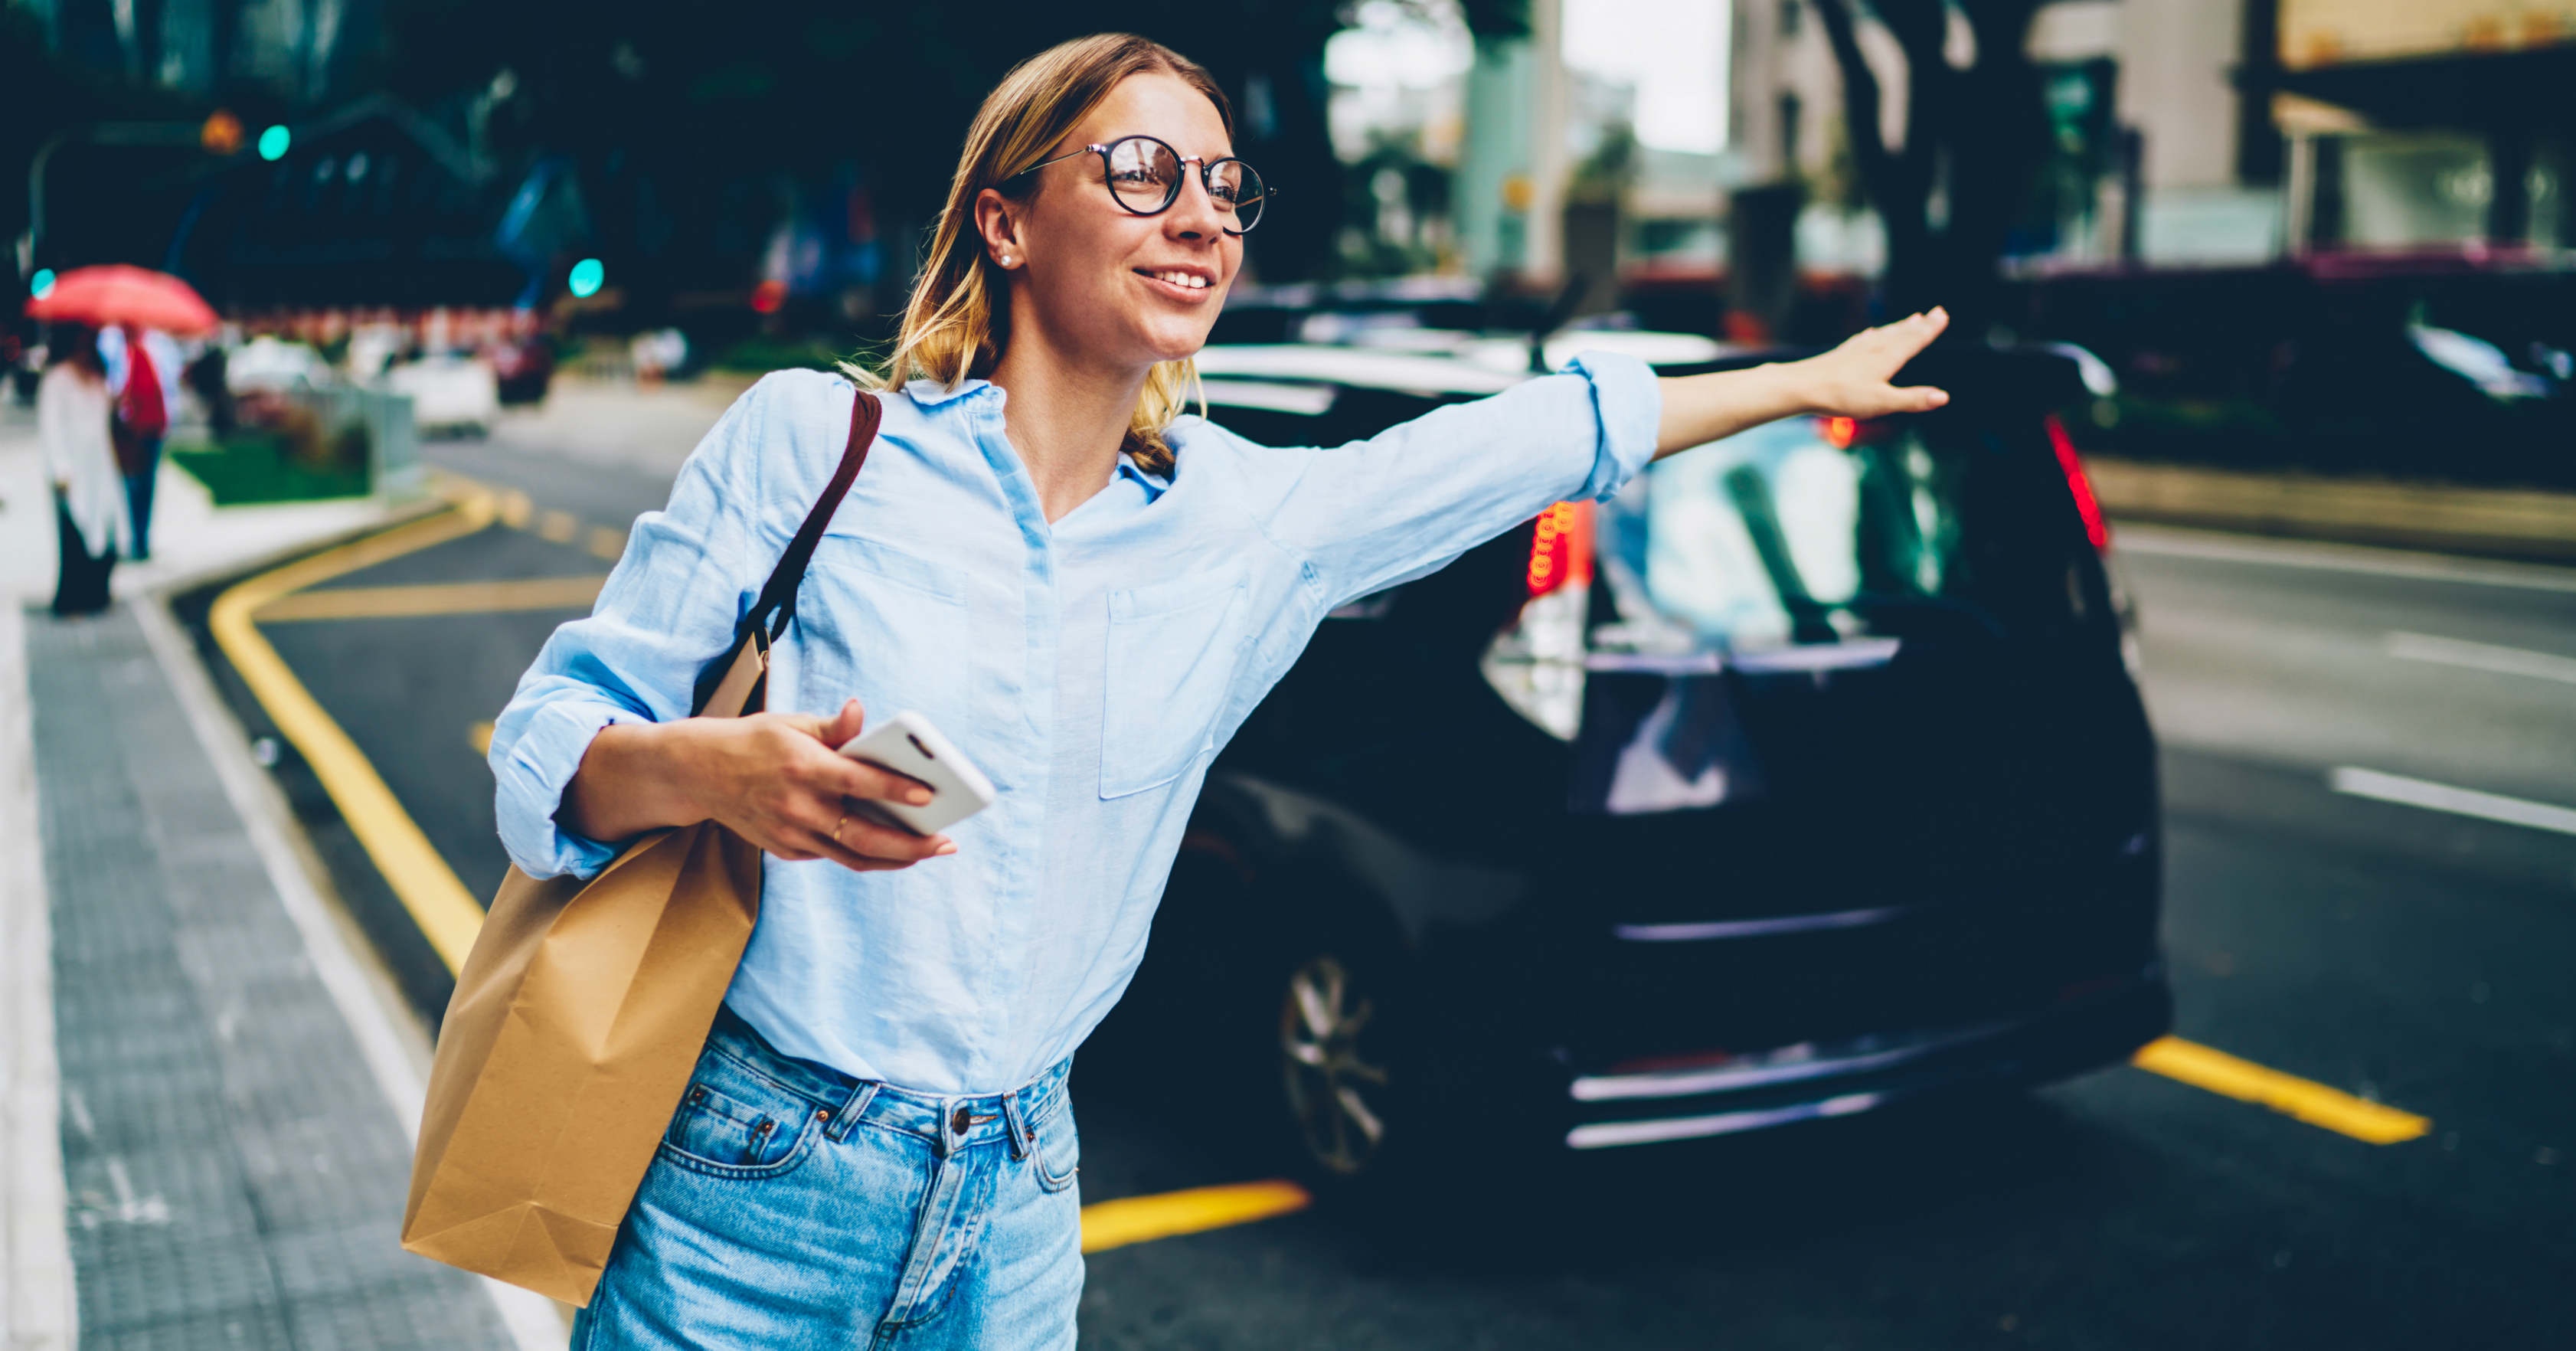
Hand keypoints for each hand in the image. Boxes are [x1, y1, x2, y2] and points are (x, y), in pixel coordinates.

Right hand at [565, 698, 955, 871]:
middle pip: (864, 838)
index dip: (896, 790)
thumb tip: (861, 712)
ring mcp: (790, 834)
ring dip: (897, 859)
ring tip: (930, 850)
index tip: (930, 795)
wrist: (696, 772)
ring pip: (853, 858)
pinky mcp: (786, 850)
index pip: (859, 782)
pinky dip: (866, 853)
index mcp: (802, 766)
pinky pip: (834, 856)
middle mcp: (797, 806)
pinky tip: (892, 846)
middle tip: (946, 841)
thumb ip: (834, 727)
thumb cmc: (753, 741)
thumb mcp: (790, 723)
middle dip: (912, 845)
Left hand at [1792, 308, 1951, 418]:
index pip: (1915, 339)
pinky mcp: (1841, 354)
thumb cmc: (1841, 396)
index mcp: (1888, 357)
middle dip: (1921, 324)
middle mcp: (1874, 348)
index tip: (1942, 315)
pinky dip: (1875, 334)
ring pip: (1885, 334)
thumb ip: (1913, 400)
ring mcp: (1856, 349)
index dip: (1930, 329)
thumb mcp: (1883, 403)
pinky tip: (1871, 334)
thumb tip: (1943, 397)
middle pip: (1902, 333)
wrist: (1801, 387)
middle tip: (1935, 312)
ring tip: (1912, 320)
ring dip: (1901, 327)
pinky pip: (1864, 339)